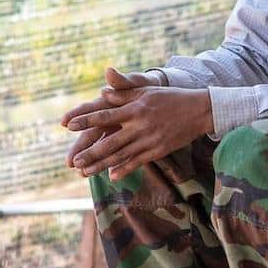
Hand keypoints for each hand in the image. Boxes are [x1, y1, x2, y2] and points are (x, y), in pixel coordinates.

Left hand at [64, 70, 213, 180]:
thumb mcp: (146, 91)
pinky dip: (124, 169)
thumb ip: (123, 93)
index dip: (86, 120)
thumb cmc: (169, 98)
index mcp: (134, 108)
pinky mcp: (158, 150)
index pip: (105, 115)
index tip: (69, 125)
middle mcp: (140, 125)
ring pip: (121, 155)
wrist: (199, 110)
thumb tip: (102, 92)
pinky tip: (112, 176)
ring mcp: (149, 140)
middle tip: (73, 161)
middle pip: (110, 142)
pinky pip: (138, 161)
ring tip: (85, 172)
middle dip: (90, 153)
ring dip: (102, 165)